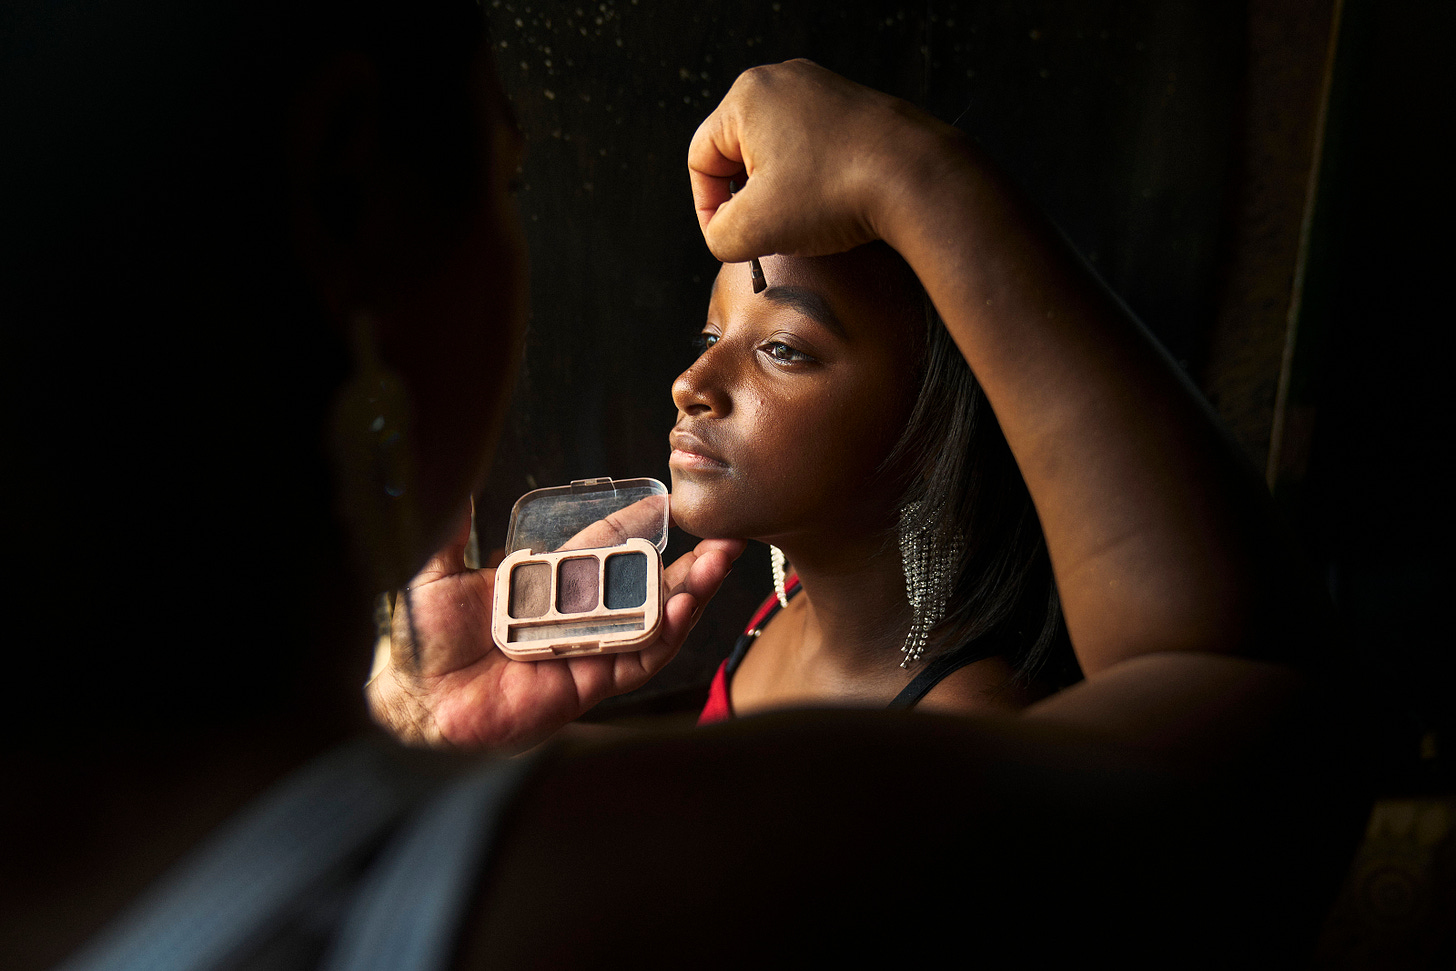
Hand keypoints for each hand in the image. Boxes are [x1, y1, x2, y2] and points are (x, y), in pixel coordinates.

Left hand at [367, 501, 744, 750]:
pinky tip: (681, 608)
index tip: (668, 502)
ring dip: (690, 593)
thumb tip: (448, 472)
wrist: (412, 699)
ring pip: (653, 621)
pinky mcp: (588, 683)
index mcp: (546, 584)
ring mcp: (586, 650)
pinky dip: (663, 635)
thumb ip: (452, 528)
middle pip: (645, 586)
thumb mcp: (435, 569)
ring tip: (719, 564)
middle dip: (688, 565)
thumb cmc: (419, 640)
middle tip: (725, 538)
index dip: (639, 526)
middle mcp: (574, 616)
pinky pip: (637, 659)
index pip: (605, 548)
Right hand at [688, 59, 960, 262]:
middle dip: (748, 198)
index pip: (701, 159)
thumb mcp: (757, 228)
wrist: (917, 178)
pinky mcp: (852, 107)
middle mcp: (782, 80)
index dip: (707, 209)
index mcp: (747, 97)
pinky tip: (830, 204)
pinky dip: (812, 179)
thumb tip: (724, 234)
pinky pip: (813, 147)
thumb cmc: (837, 192)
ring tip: (802, 220)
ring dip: (780, 192)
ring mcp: (822, 89)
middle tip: (767, 232)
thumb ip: (719, 236)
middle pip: (738, 152)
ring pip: (777, 151)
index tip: (729, 239)